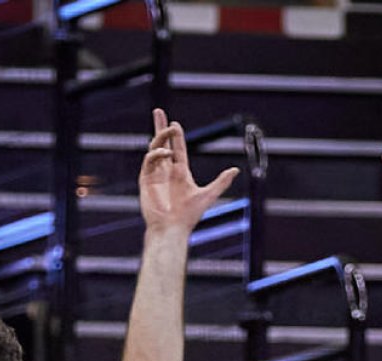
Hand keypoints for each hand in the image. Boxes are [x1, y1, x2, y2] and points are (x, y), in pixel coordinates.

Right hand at [138, 108, 238, 234]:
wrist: (172, 228)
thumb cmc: (189, 215)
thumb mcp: (208, 195)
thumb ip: (221, 182)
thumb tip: (235, 170)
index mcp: (180, 172)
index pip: (177, 148)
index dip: (176, 136)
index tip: (174, 123)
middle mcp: (166, 171)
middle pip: (162, 143)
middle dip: (159, 127)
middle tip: (159, 112)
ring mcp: (155, 174)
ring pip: (155, 148)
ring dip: (161, 137)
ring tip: (171, 130)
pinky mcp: (146, 180)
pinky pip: (149, 160)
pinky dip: (157, 153)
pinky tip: (166, 153)